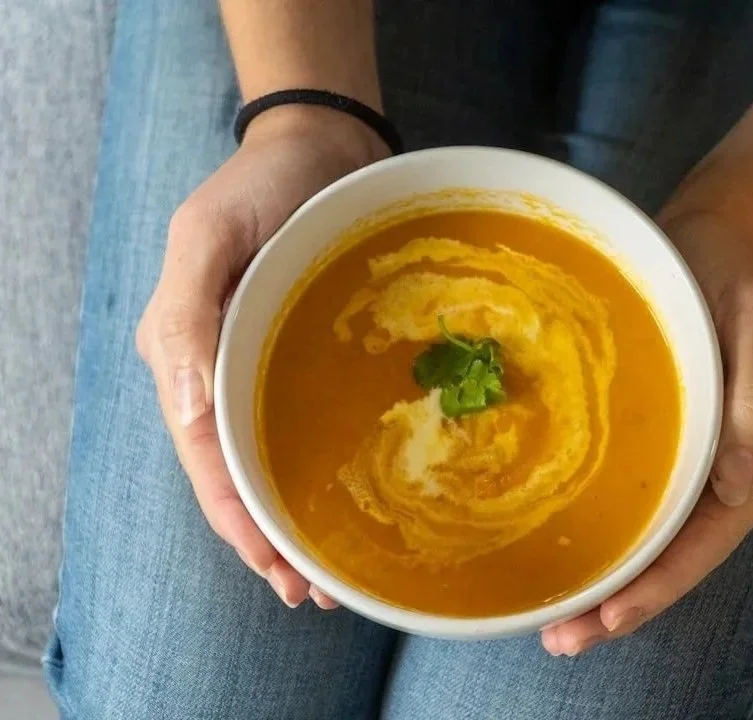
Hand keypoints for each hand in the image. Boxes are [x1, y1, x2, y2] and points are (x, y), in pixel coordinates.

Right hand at [136, 106, 387, 607]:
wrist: (321, 147)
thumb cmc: (261, 185)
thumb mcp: (205, 234)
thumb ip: (186, 319)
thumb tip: (184, 416)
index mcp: (188, 353)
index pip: (205, 457)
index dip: (237, 520)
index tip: (277, 572)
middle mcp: (223, 372)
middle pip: (239, 473)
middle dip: (270, 539)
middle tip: (316, 593)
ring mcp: (267, 367)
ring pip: (275, 459)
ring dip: (299, 517)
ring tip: (337, 572)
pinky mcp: (308, 356)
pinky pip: (312, 424)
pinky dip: (327, 469)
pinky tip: (359, 501)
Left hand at [542, 207, 752, 655]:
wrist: (715, 235)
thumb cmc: (736, 273)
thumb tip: (740, 488)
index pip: (712, 537)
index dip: (662, 584)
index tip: (608, 619)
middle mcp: (734, 467)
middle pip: (681, 552)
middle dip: (627, 602)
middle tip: (564, 638)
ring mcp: (701, 456)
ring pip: (659, 536)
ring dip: (613, 581)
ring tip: (559, 620)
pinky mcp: (670, 438)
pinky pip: (642, 500)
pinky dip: (610, 535)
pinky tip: (571, 552)